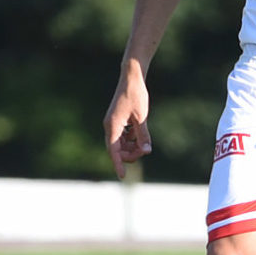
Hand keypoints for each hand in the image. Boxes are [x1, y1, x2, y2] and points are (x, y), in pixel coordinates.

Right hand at [102, 62, 152, 177]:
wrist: (131, 78)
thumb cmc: (136, 95)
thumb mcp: (142, 117)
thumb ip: (142, 135)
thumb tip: (146, 151)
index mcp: (112, 126)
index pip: (113, 151)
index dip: (118, 164)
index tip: (122, 176)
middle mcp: (110, 127)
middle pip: (117, 150)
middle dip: (130, 154)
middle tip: (146, 149)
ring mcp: (113, 125)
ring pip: (120, 145)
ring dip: (131, 148)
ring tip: (144, 143)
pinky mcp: (117, 122)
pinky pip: (122, 138)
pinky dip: (131, 140)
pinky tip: (139, 135)